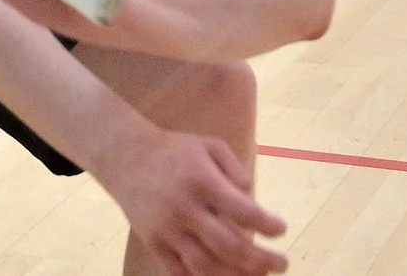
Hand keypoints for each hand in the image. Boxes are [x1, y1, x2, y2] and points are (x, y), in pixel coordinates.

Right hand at [94, 126, 287, 275]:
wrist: (125, 156)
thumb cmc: (174, 150)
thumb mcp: (208, 145)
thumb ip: (234, 168)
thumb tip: (251, 197)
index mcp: (202, 180)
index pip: (243, 211)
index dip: (267, 224)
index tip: (281, 229)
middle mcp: (185, 208)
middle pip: (229, 246)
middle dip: (260, 260)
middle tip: (281, 264)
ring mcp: (167, 229)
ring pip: (205, 266)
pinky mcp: (153, 242)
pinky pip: (178, 272)